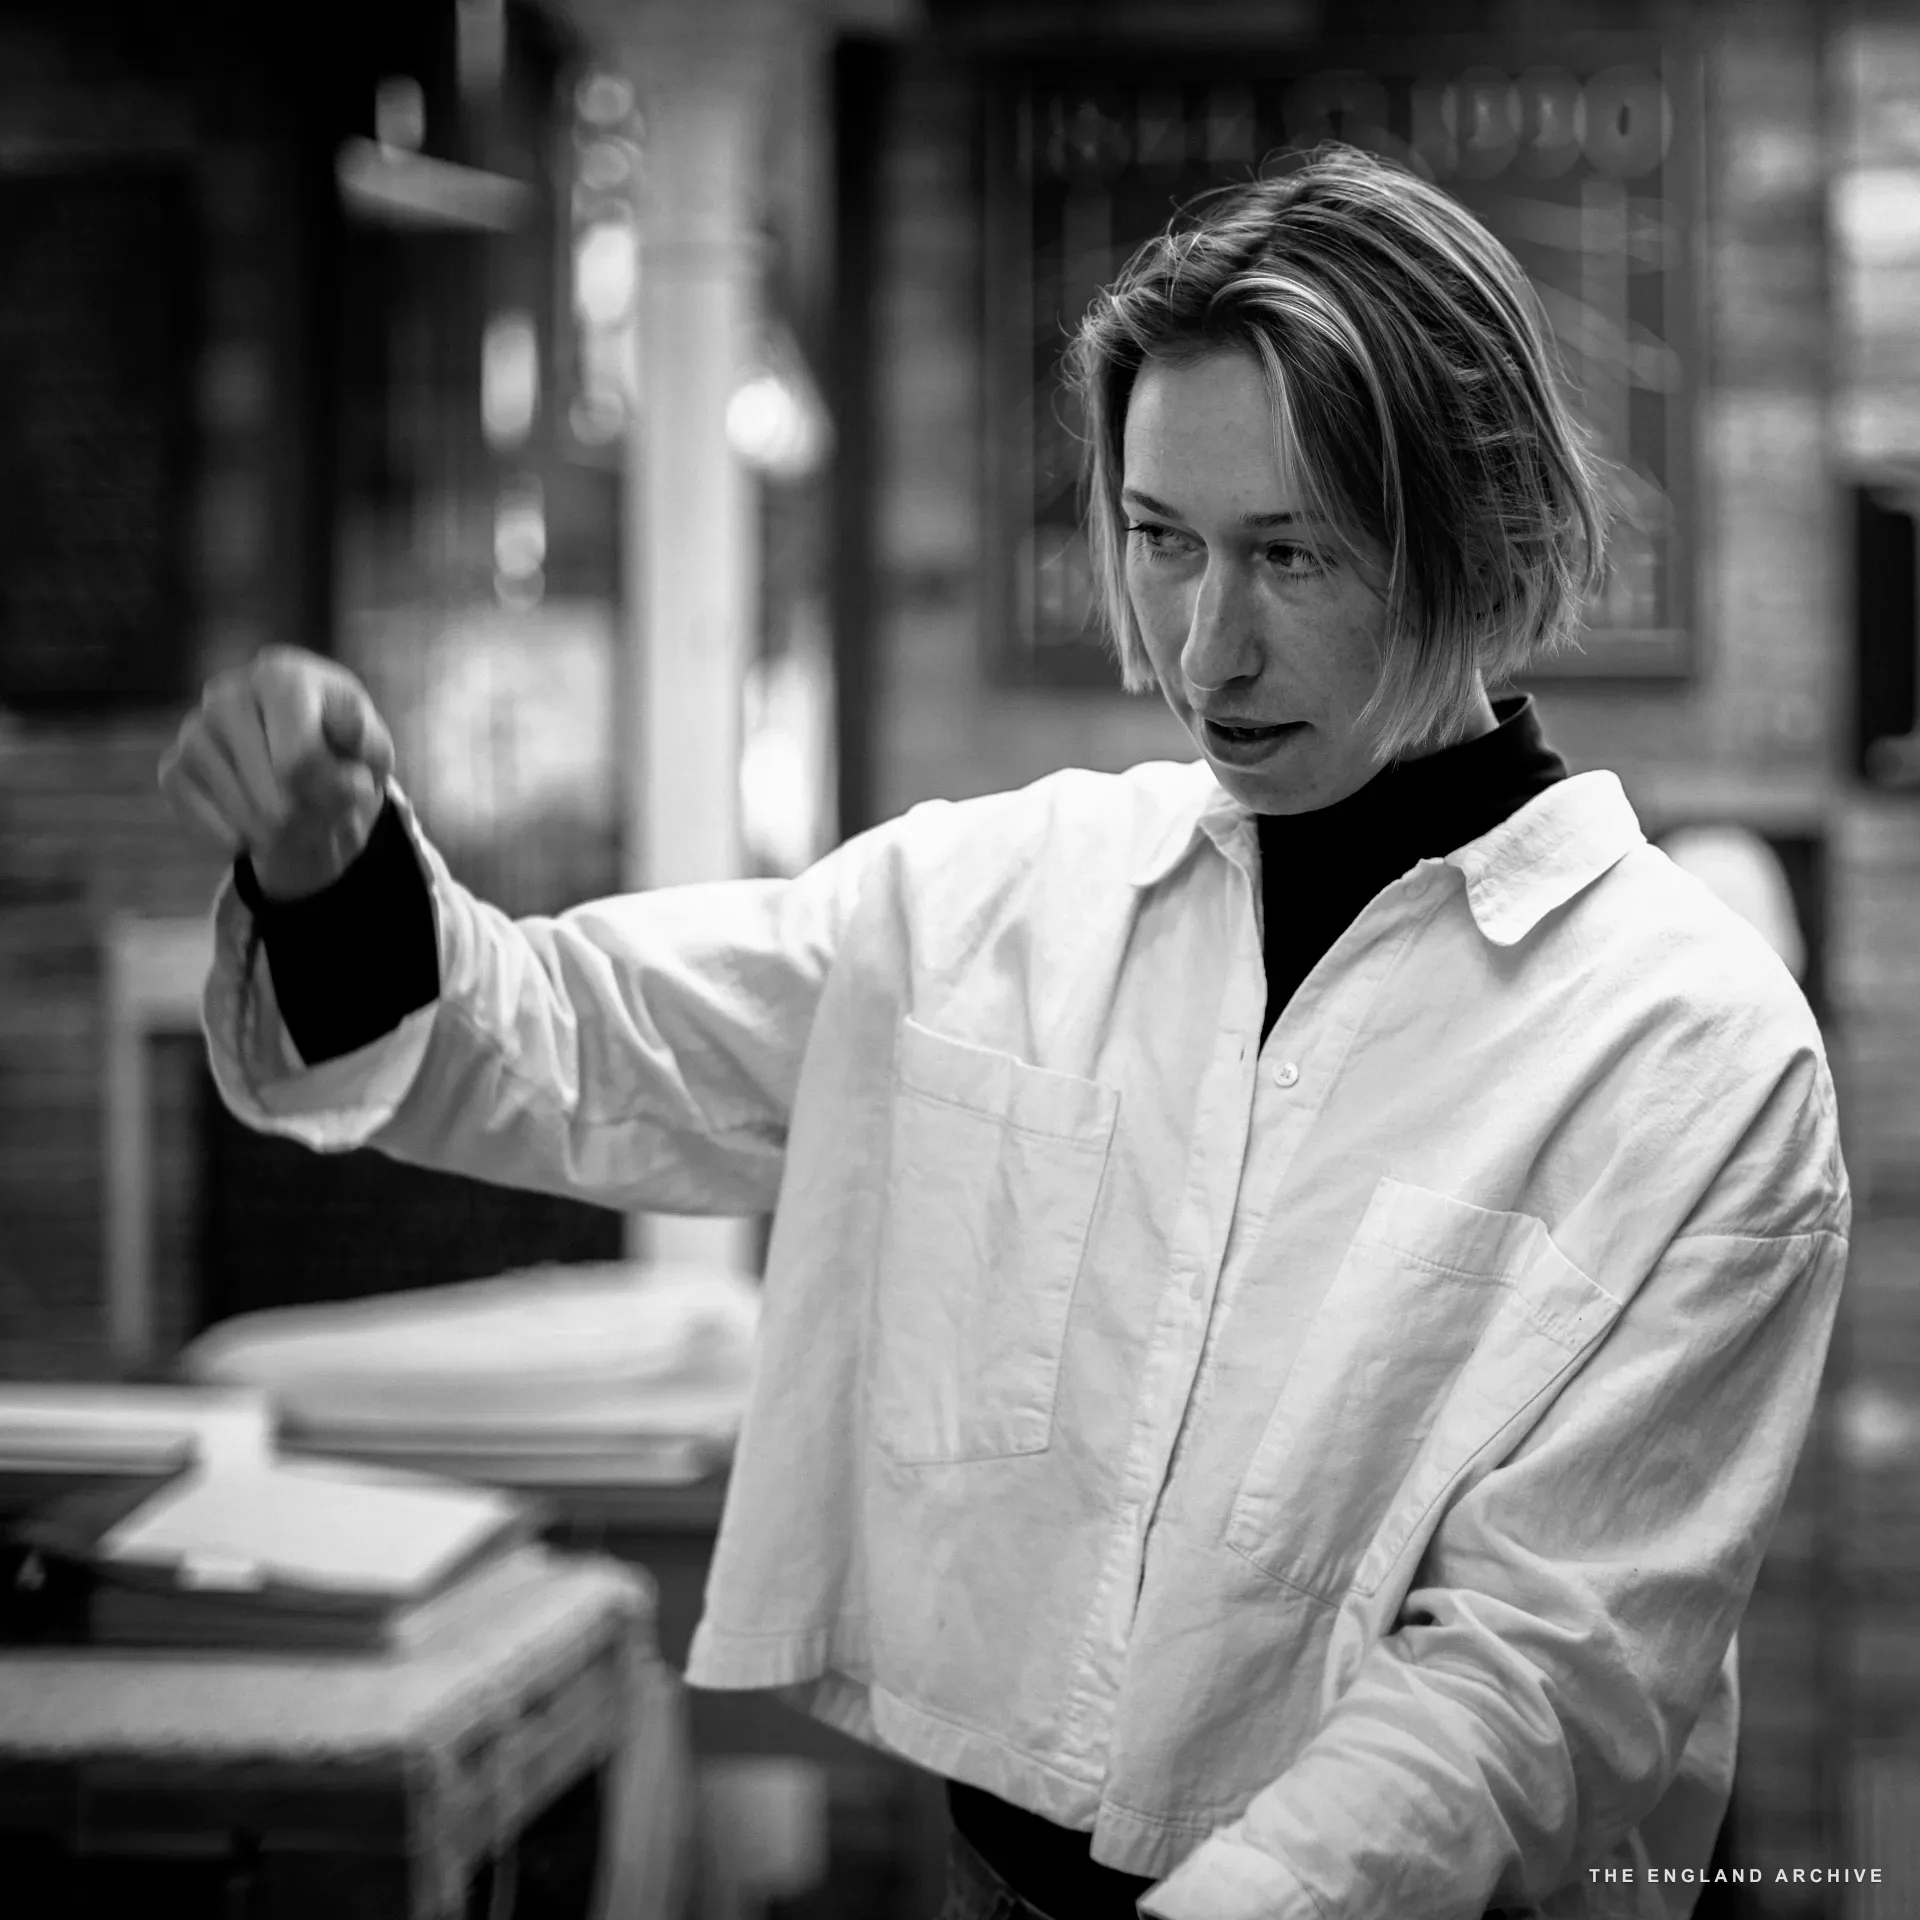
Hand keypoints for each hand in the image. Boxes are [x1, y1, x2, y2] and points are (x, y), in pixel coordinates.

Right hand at [158, 647, 395, 900]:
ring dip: (279, 832)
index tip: (353, 784)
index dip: (331, 791)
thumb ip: (368, 751)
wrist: (302, 755)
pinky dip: (239, 837)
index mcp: (280, 675)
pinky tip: (257, 824)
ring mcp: (193, 729)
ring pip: (243, 814)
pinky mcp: (173, 767)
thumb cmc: (339, 745)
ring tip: (295, 812)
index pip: (299, 761)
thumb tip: (348, 775)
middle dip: (308, 816)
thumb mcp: (371, 742)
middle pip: (272, 795)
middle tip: (325, 807)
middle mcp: (226, 694)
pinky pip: (205, 823)